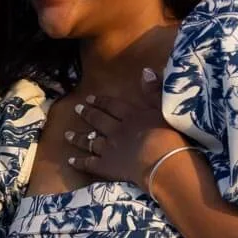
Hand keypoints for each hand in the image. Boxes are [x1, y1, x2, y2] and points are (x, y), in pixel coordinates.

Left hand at [66, 67, 187, 186]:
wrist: (163, 161)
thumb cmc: (170, 136)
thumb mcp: (165, 108)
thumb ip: (154, 90)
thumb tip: (145, 70)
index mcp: (131, 115)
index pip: (113, 106)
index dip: (101, 101)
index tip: (90, 98)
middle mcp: (117, 130)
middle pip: (99, 120)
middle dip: (87, 114)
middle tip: (76, 109)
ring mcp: (109, 148)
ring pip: (90, 141)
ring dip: (78, 138)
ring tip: (67, 135)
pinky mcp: (107, 167)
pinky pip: (89, 163)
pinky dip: (79, 162)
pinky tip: (70, 160)